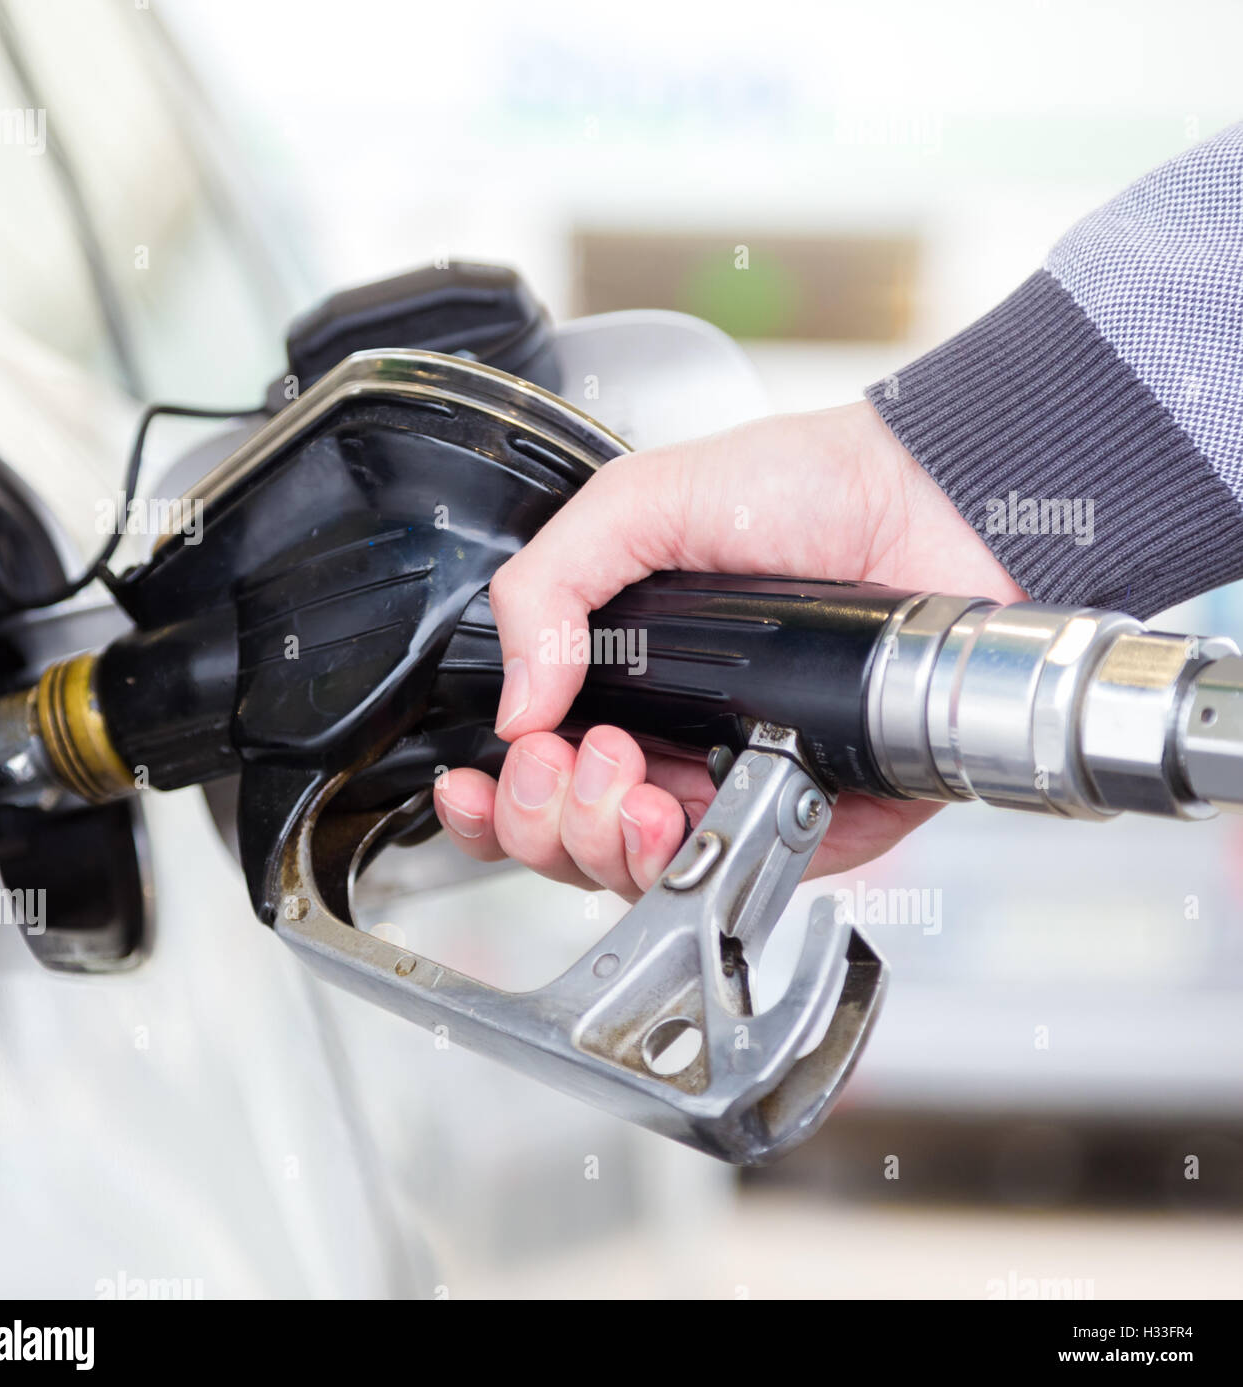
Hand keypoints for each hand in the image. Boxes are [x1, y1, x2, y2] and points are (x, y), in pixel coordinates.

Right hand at [432, 400, 1025, 896]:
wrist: (926, 505)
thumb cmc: (803, 488)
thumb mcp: (640, 504)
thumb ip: (550, 587)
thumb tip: (511, 705)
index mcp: (624, 680)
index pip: (534, 771)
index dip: (493, 796)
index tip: (479, 780)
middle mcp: (671, 743)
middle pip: (568, 840)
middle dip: (543, 819)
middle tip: (565, 759)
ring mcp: (734, 787)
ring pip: (633, 875)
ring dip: (601, 842)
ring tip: (628, 781)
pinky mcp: (805, 822)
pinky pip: (727, 878)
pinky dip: (685, 864)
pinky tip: (676, 811)